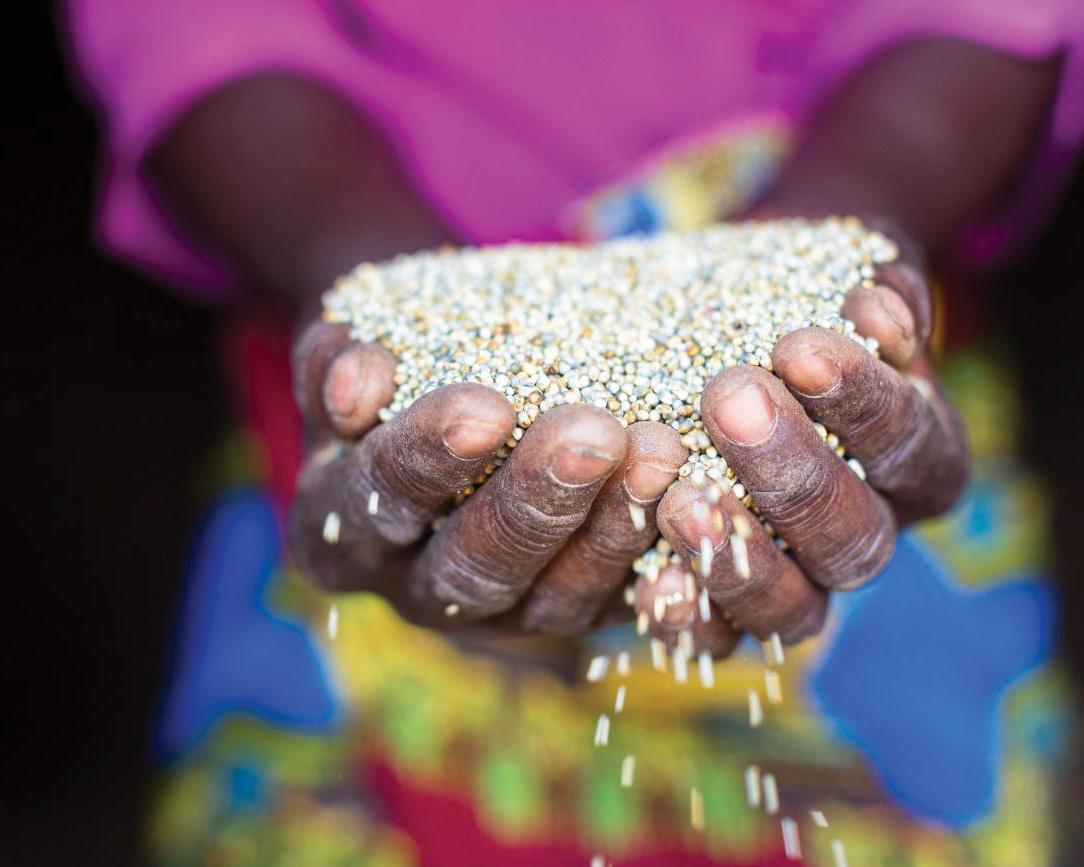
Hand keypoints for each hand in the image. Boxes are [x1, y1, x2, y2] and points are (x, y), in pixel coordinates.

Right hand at [290, 322, 688, 632]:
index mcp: (343, 532)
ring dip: (614, 528)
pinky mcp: (577, 609)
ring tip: (662, 449)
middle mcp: (421, 590)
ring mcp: (505, 613)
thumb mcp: (353, 352)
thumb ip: (338, 361)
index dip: (428, 459)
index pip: (379, 502)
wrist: (444, 396)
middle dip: (536, 501)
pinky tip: (707, 507)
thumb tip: (356, 380)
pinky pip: (625, 606)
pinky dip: (668, 571)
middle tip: (594, 433)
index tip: (486, 407)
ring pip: (559, 599)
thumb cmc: (395, 364)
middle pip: (474, 567)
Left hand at [633, 238, 967, 654]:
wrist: (728, 320)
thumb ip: (873, 284)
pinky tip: (650, 586)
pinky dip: (688, 619)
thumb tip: (882, 306)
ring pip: (794, 605)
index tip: (798, 347)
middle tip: (729, 399)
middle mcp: (868, 531)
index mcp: (915, 459)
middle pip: (854, 536)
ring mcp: (798, 578)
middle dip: (793, 472)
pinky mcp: (723, 601)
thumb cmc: (792, 290)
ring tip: (681, 498)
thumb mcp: (838, 268)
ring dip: (739, 555)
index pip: (907, 445)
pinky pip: (716, 636)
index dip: (863, 402)